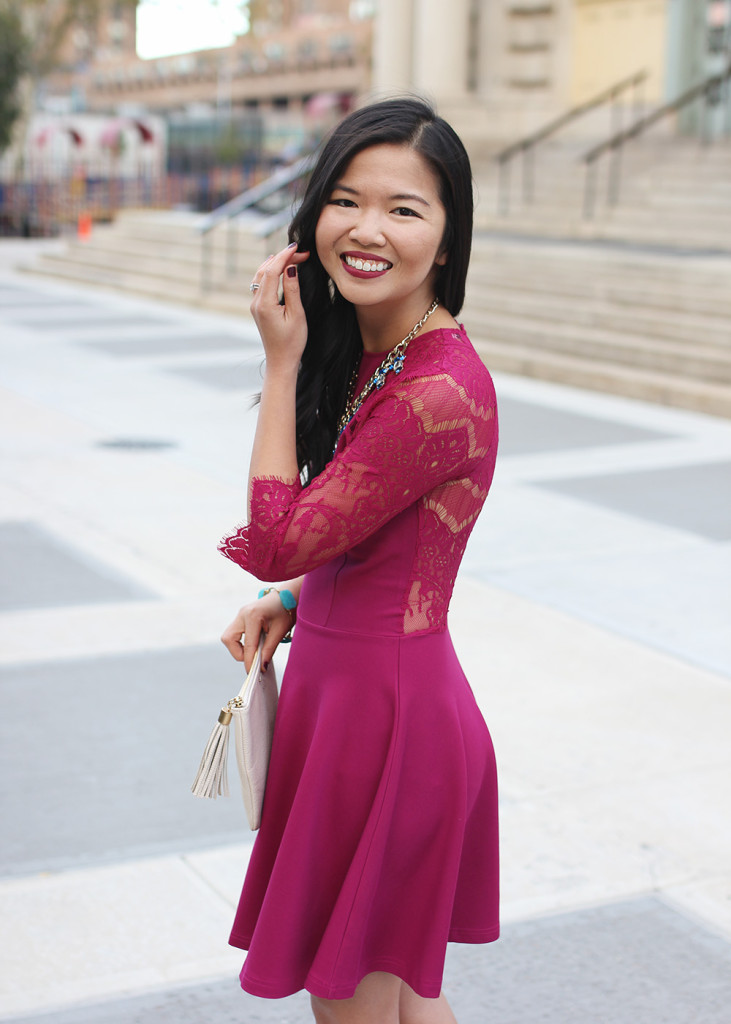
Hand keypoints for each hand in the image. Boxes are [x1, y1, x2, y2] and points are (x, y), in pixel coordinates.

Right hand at [221, 590, 292, 671]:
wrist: (287, 596)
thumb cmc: (286, 611)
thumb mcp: (280, 631)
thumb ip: (269, 649)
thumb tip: (262, 667)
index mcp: (253, 616)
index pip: (248, 645)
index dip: (249, 661)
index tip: (253, 673)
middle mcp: (242, 614)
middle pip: (229, 639)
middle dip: (238, 653)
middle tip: (253, 658)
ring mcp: (240, 614)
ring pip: (228, 637)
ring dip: (238, 648)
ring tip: (254, 651)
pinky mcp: (241, 617)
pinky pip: (233, 633)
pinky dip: (240, 642)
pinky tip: (254, 644)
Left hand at [250, 242, 309, 371]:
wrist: (281, 361)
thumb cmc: (293, 342)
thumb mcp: (297, 315)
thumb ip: (293, 289)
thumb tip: (291, 268)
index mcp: (265, 304)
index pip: (272, 271)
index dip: (284, 256)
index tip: (297, 247)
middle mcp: (256, 302)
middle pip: (265, 270)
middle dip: (282, 258)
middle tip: (301, 252)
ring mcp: (255, 305)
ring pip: (261, 275)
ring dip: (275, 263)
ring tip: (292, 256)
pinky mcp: (258, 308)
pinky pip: (260, 284)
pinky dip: (270, 272)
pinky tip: (279, 268)